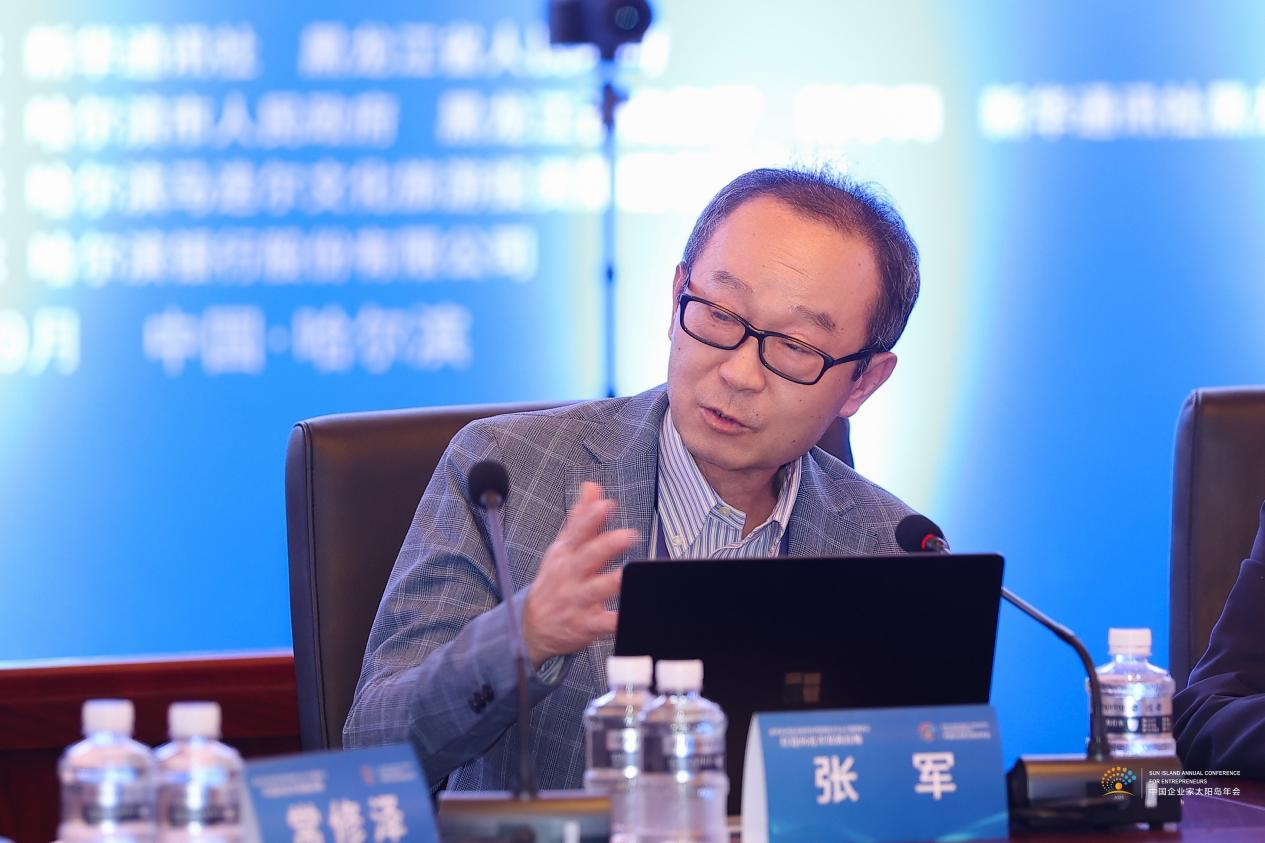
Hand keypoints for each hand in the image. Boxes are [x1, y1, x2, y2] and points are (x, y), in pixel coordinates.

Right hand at [521, 482, 637, 666]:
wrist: (533, 626)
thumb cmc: (554, 582)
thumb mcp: (562, 548)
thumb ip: (581, 517)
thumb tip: (592, 487)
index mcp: (566, 554)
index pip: (577, 532)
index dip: (590, 518)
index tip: (605, 505)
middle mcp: (571, 575)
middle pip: (588, 557)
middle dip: (606, 546)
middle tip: (629, 535)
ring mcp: (578, 600)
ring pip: (596, 590)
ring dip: (612, 582)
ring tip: (627, 575)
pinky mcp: (586, 625)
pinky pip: (604, 624)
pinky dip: (616, 621)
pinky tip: (630, 615)